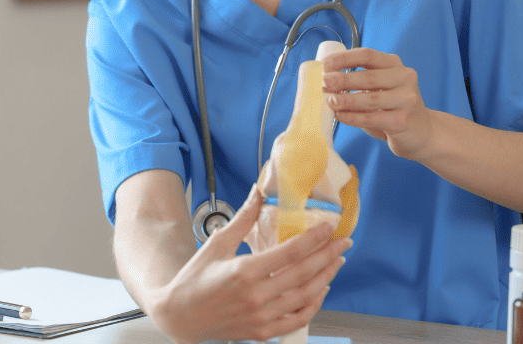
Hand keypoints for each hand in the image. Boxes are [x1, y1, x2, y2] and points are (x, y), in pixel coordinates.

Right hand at [152, 185, 349, 343]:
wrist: (180, 317)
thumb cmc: (194, 279)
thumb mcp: (217, 244)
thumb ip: (243, 219)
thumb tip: (258, 192)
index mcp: (244, 271)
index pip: (290, 253)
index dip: (314, 239)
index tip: (329, 228)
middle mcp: (256, 296)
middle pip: (303, 274)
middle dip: (328, 256)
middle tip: (343, 242)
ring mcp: (261, 317)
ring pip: (305, 297)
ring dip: (325, 278)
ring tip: (337, 262)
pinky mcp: (262, 332)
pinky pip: (296, 320)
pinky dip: (313, 306)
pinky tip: (321, 290)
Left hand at [322, 47, 434, 159]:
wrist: (421, 131)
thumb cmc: (392, 106)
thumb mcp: (380, 86)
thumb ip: (359, 80)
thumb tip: (324, 80)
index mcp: (394, 64)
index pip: (367, 55)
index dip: (344, 58)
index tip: (324, 64)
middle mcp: (404, 78)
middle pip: (368, 77)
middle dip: (342, 80)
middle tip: (323, 83)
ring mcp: (407, 100)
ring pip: (370, 99)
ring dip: (346, 100)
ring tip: (328, 101)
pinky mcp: (403, 121)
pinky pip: (373, 118)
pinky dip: (353, 117)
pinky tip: (339, 116)